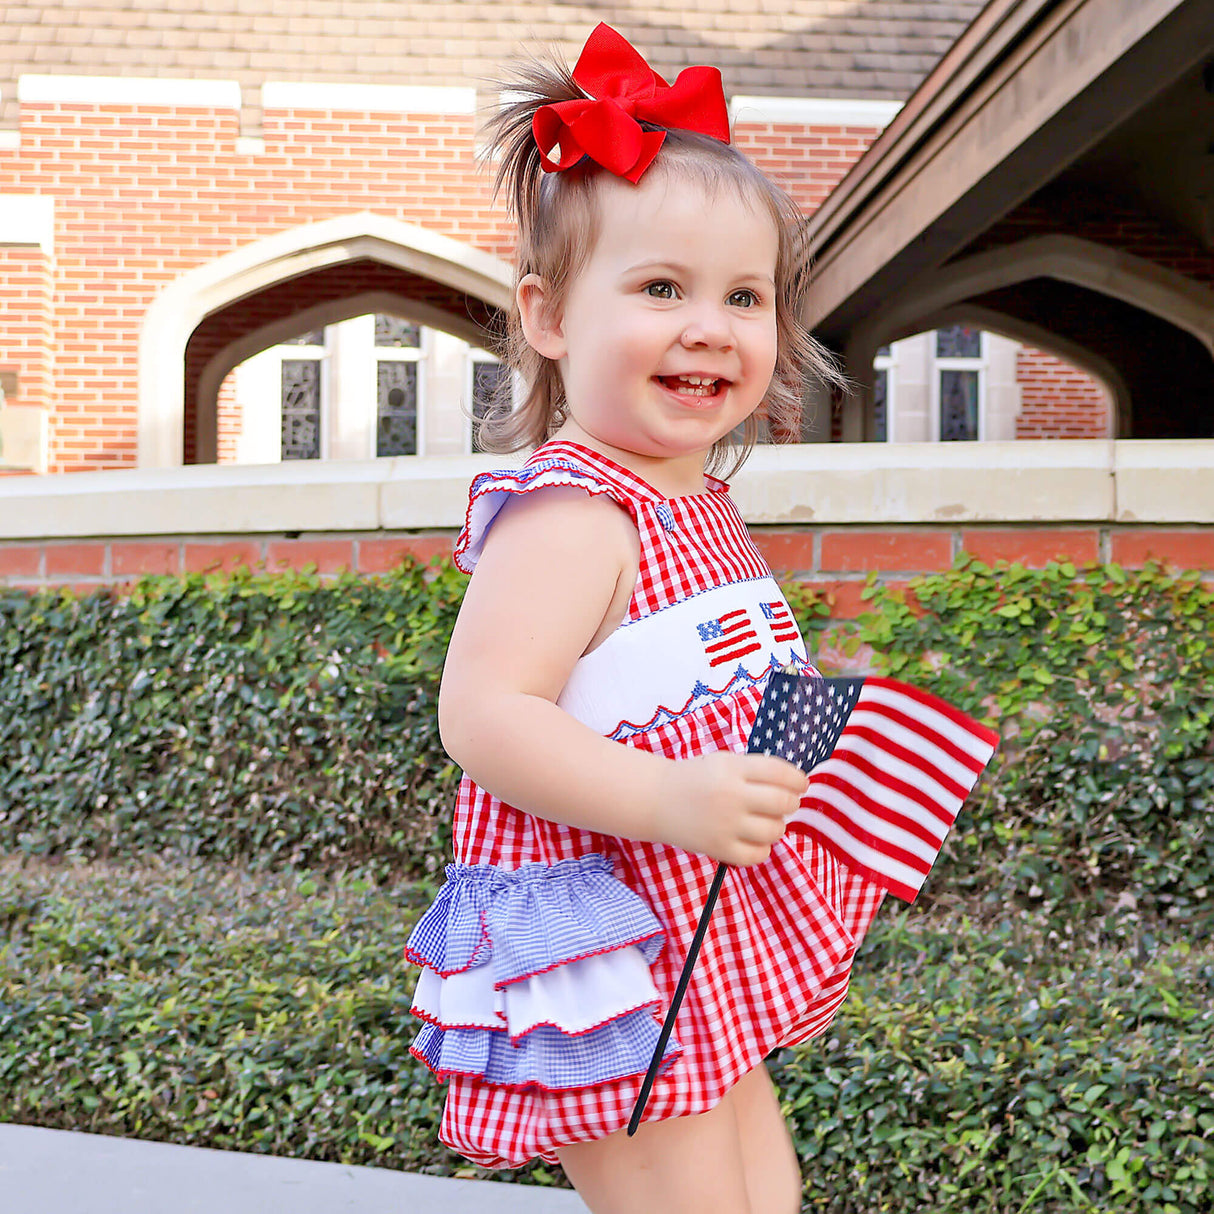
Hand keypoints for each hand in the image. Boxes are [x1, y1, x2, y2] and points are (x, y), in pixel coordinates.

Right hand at [654, 751, 807, 866]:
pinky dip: (762, 848)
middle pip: (783, 803)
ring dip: (777, 826)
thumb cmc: (697, 778)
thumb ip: (757, 770)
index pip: (781, 773)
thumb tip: (795, 786)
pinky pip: (758, 855)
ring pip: (775, 831)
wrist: (657, 799)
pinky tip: (754, 839)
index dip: (798, 780)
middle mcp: (730, 796)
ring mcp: (724, 824)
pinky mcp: (718, 849)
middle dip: (791, 803)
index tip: (801, 784)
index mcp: (732, 768)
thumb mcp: (724, 761)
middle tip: (785, 803)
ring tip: (766, 821)